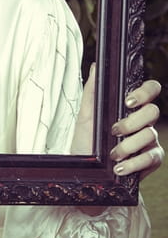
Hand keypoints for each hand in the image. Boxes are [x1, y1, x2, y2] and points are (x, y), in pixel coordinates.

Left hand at [71, 64, 163, 180]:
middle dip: (132, 122)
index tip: (128, 101)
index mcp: (129, 106)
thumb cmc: (86, 140)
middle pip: (153, 111)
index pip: (150, 89)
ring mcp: (149, 140)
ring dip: (129, 145)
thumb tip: (97, 66)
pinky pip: (152, 157)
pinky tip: (120, 167)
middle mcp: (143, 121)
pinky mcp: (151, 159)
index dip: (145, 92)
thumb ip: (93, 91)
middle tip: (114, 130)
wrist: (86, 171)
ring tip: (112, 154)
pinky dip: (134, 163)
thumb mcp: (85, 115)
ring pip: (151, 135)